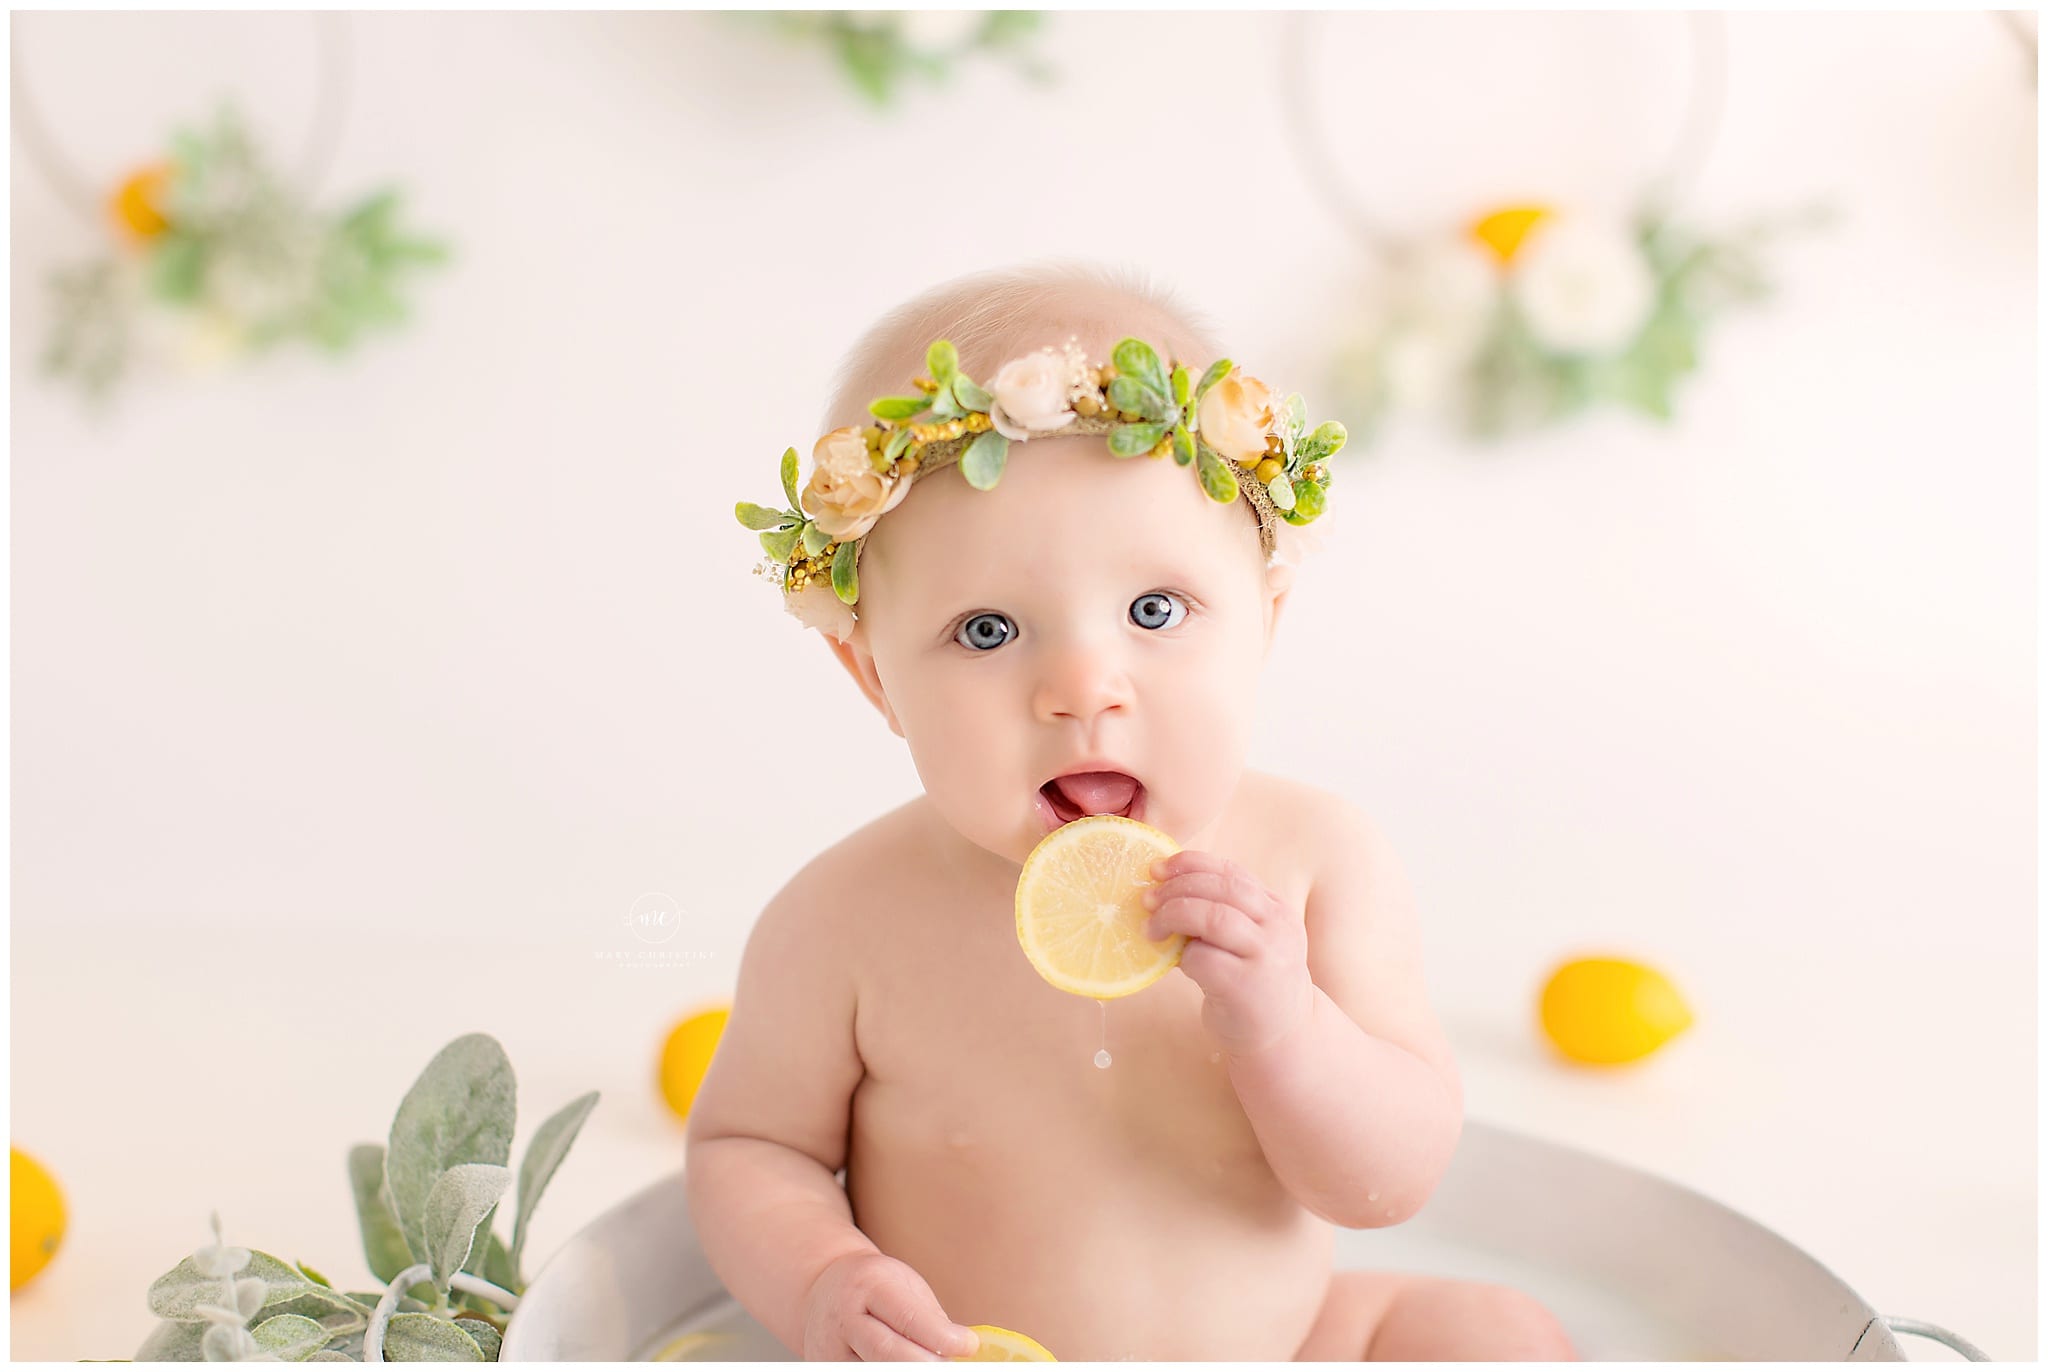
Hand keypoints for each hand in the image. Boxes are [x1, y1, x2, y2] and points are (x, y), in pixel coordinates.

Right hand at [802, 1249, 979, 1360]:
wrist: (822, 1289)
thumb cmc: (876, 1288)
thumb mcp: (904, 1286)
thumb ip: (929, 1318)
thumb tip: (961, 1349)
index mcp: (868, 1285)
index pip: (907, 1317)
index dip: (940, 1337)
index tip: (968, 1344)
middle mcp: (844, 1319)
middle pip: (888, 1352)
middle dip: (926, 1363)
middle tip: (950, 1365)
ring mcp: (831, 1350)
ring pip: (875, 1371)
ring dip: (909, 1371)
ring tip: (932, 1364)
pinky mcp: (828, 1369)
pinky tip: (904, 1367)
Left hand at [1143, 849, 1313, 1057]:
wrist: (1283, 1036)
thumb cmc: (1253, 982)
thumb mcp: (1248, 940)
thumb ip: (1221, 914)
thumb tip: (1159, 890)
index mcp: (1276, 909)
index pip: (1232, 872)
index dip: (1191, 864)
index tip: (1158, 868)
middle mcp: (1278, 928)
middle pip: (1222, 889)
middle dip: (1177, 889)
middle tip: (1147, 899)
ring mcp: (1266, 957)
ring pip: (1215, 918)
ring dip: (1174, 916)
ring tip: (1152, 929)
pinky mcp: (1247, 988)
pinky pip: (1205, 959)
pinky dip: (1184, 957)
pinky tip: (1179, 964)